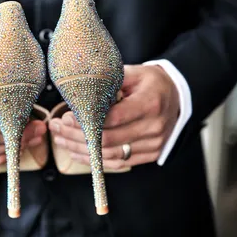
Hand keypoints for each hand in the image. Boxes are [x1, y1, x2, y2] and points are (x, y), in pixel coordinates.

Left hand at [49, 65, 179, 169]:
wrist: (179, 97)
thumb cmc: (152, 83)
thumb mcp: (135, 73)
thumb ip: (110, 82)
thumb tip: (80, 91)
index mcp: (150, 103)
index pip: (113, 118)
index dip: (87, 121)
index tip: (66, 117)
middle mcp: (154, 127)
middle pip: (108, 140)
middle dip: (77, 136)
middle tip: (57, 128)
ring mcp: (153, 144)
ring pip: (110, 155)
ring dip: (81, 150)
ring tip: (61, 140)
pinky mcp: (150, 155)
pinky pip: (118, 163)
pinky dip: (95, 160)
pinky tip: (77, 152)